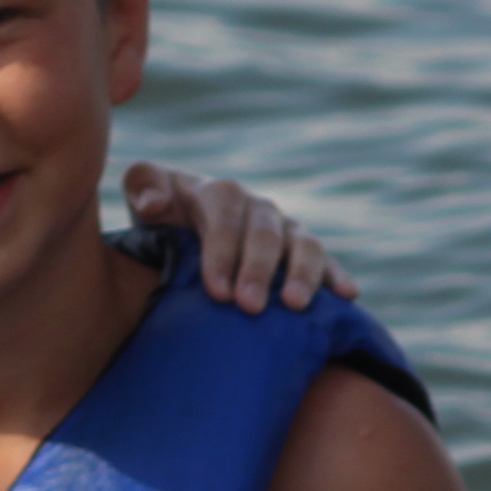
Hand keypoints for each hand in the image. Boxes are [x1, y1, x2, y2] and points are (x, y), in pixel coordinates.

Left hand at [122, 162, 357, 315]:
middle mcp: (259, 208)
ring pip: (304, 245)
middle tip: (250, 306)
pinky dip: (336, 276)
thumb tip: (154, 203)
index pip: (225, 223)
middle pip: (265, 237)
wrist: (182, 224)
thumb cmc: (160, 213)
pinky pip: (325, 261)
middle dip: (258, 272)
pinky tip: (347, 296)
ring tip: (295, 306)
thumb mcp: (144, 191)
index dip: (222, 255)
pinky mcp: (301, 251)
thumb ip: (143, 183)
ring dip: (303, 275)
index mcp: (221, 193)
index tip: (216, 292)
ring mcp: (285, 228)